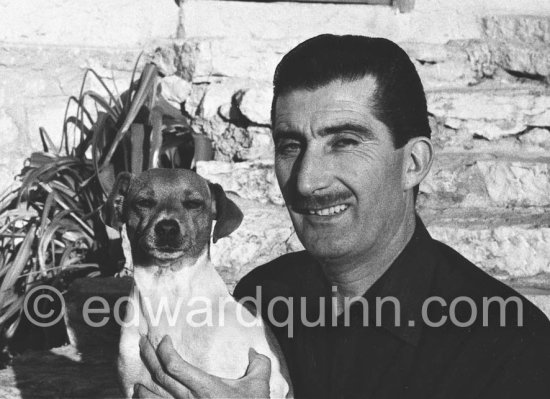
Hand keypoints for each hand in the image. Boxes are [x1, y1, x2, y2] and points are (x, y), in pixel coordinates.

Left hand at [134, 335, 271, 398]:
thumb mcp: (259, 387)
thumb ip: (260, 365)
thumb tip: (254, 351)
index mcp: (204, 387)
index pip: (174, 366)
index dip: (165, 350)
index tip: (165, 339)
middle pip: (160, 376)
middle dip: (148, 356)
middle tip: (143, 342)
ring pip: (153, 398)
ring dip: (143, 384)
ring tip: (138, 375)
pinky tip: (140, 396)